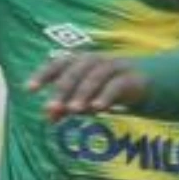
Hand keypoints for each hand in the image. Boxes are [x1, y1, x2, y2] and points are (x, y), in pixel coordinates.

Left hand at [27, 52, 149, 120]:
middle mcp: (97, 61)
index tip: (30, 89)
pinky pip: (117, 85)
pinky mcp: (132, 79)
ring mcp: (115, 68)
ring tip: (73, 110)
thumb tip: (49, 119)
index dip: (43, 75)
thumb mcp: (87, 96)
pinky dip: (106, 96)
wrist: (148, 81)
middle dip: (62, 89)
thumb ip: (68, 105)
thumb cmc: (110, 86)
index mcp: (82, 61)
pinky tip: (98, 109)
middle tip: (52, 108)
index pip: (59, 64)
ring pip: (95, 76)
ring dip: (83, 93)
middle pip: (75, 71)